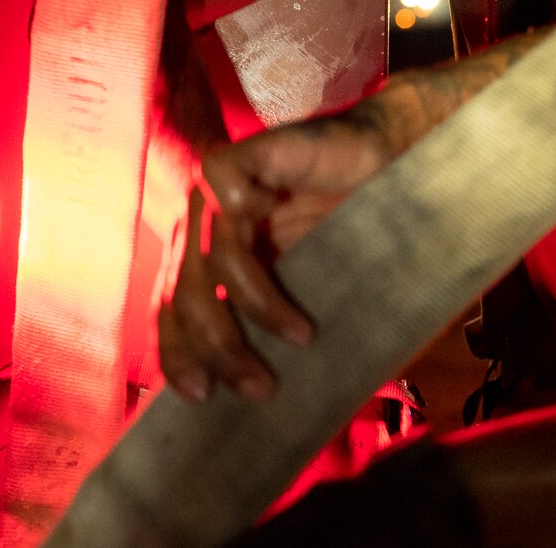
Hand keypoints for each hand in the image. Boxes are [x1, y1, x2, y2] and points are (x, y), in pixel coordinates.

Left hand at [158, 109, 395, 402]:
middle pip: (185, 295)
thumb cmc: (349, 228)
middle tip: (262, 386)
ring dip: (256, 306)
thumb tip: (259, 397)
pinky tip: (286, 239)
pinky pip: (225, 194)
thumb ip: (273, 324)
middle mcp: (200, 225)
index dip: (179, 355)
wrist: (386, 160)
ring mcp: (214, 190)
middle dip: (221, 348)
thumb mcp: (304, 288)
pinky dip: (246, 217)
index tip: (203, 399)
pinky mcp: (237, 156)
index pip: (169, 311)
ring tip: (301, 336)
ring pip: (208, 260)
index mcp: (203, 256)